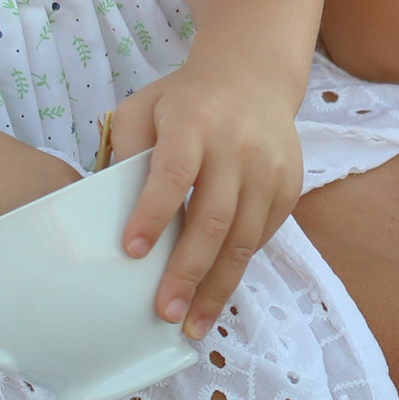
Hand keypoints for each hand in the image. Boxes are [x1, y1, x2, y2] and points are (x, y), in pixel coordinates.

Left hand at [105, 52, 304, 337]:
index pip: (174, 173)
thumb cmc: (186, 100)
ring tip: (192, 323)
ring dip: (217, 286)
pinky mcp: (290, 186)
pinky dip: (237, 266)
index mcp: (194, 122)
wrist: (254, 76)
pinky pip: (262, 236)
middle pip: (213, 218)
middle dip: (187, 271)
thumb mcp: (144, 107)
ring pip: (243, 238)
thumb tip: (109, 208)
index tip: (131, 251)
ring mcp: (270, 168)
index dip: (153, 214)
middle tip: (163, 311)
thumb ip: (126, 150)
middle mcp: (237, 146)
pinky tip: (215, 291)